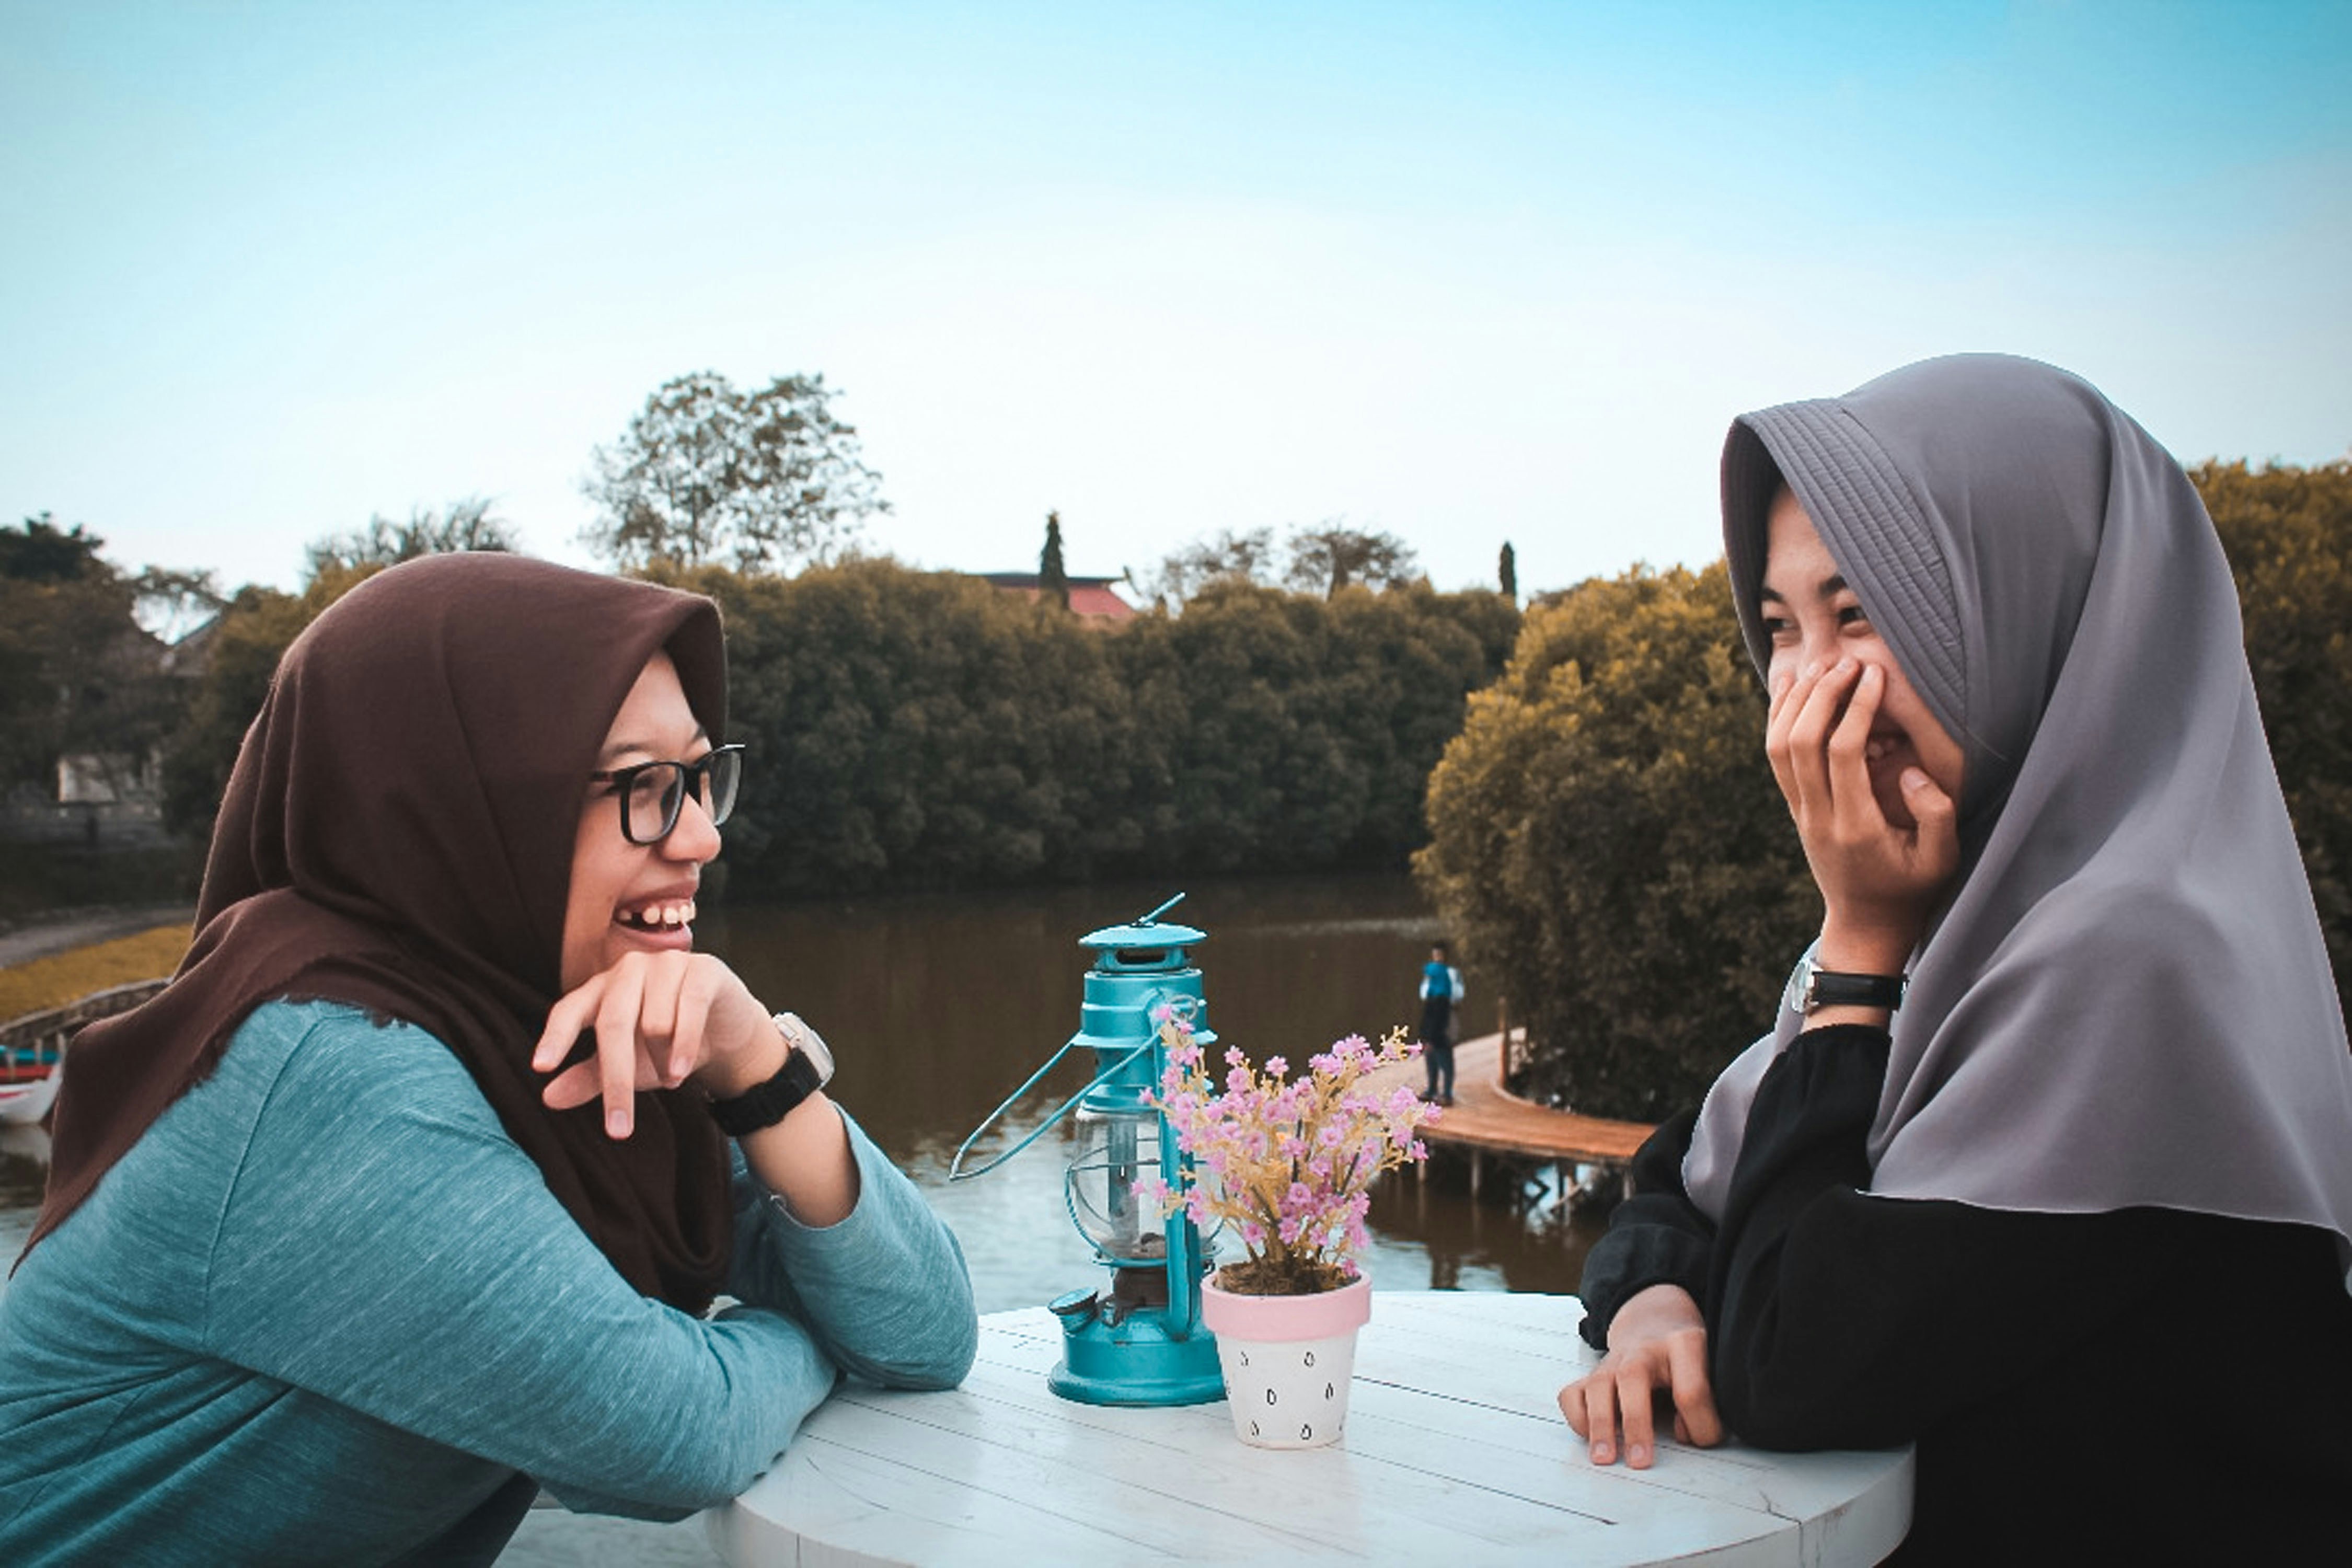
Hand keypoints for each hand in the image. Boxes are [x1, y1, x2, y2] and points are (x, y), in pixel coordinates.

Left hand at [531, 951, 784, 1138]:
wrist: (726, 1032)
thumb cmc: (665, 1046)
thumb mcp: (627, 1065)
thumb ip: (589, 1077)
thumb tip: (549, 1098)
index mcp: (601, 989)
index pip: (569, 1009)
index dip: (555, 1037)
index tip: (540, 1068)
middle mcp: (629, 970)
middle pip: (614, 1025)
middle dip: (617, 1081)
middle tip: (619, 1129)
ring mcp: (667, 964)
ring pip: (655, 1022)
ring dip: (662, 1063)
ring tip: (672, 1078)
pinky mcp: (704, 970)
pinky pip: (690, 1009)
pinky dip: (685, 1047)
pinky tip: (683, 1070)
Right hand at [1558, 1284, 1722, 1467]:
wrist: (1655, 1319)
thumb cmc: (1686, 1357)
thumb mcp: (1710, 1369)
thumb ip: (1706, 1402)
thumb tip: (1683, 1434)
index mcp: (1683, 1344)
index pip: (1691, 1389)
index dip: (1700, 1424)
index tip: (1701, 1441)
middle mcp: (1643, 1349)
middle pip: (1633, 1378)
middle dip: (1635, 1423)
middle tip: (1639, 1462)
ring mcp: (1613, 1360)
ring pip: (1598, 1385)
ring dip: (1600, 1425)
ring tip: (1603, 1458)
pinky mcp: (1591, 1373)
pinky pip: (1573, 1393)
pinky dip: (1577, 1416)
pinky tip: (1591, 1436)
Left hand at [1766, 657, 1958, 970]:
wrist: (1866, 923)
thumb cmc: (1911, 889)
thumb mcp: (1941, 861)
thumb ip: (1936, 815)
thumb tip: (1912, 772)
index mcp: (1856, 826)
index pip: (1842, 753)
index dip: (1857, 708)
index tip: (1876, 675)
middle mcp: (1819, 817)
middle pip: (1802, 742)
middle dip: (1822, 695)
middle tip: (1849, 663)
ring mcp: (1800, 813)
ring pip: (1779, 747)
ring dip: (1796, 703)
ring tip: (1822, 667)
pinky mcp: (1795, 809)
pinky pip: (1775, 757)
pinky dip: (1780, 719)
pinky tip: (1794, 688)